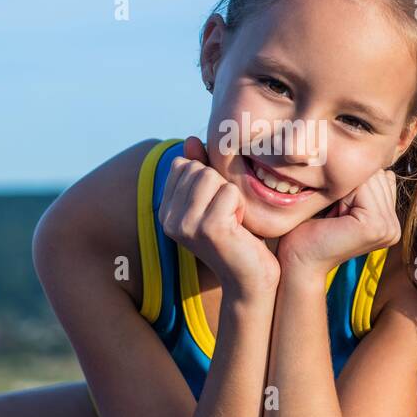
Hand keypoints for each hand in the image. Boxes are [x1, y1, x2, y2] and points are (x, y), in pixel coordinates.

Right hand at [158, 136, 281, 294]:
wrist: (250, 278)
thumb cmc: (237, 236)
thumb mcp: (215, 198)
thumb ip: (201, 169)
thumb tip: (189, 139)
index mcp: (165, 211)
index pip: (183, 165)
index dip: (208, 178)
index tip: (216, 207)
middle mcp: (169, 219)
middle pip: (198, 169)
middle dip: (221, 186)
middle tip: (227, 216)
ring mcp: (186, 224)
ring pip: (212, 177)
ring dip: (231, 195)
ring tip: (233, 220)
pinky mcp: (208, 229)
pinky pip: (229, 192)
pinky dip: (241, 206)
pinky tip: (239, 228)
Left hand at [276, 167, 400, 277]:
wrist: (298, 261)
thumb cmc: (310, 231)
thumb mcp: (342, 202)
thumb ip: (364, 186)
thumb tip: (379, 159)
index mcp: (390, 221)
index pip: (380, 176)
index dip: (352, 183)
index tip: (336, 208)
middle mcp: (394, 226)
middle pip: (376, 175)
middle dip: (349, 185)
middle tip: (333, 213)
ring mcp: (389, 228)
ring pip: (369, 178)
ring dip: (344, 190)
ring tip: (333, 215)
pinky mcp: (376, 227)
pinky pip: (361, 186)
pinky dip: (342, 194)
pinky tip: (333, 216)